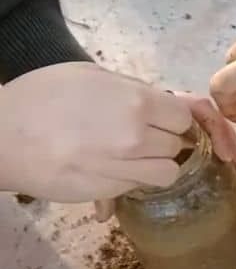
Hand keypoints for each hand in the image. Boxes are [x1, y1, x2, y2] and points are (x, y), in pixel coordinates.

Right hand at [0, 63, 235, 215]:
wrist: (0, 136)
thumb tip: (164, 104)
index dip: (174, 118)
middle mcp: (136, 138)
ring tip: (134, 155)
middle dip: (166, 140)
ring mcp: (121, 168)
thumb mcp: (93, 76)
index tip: (162, 118)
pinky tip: (111, 167)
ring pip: (167, 173)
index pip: (184, 117)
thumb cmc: (44, 96)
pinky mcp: (105, 191)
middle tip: (144, 135)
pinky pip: (138, 187)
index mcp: (137, 103)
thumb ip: (135, 90)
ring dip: (157, 164)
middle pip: (178, 145)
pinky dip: (133, 179)